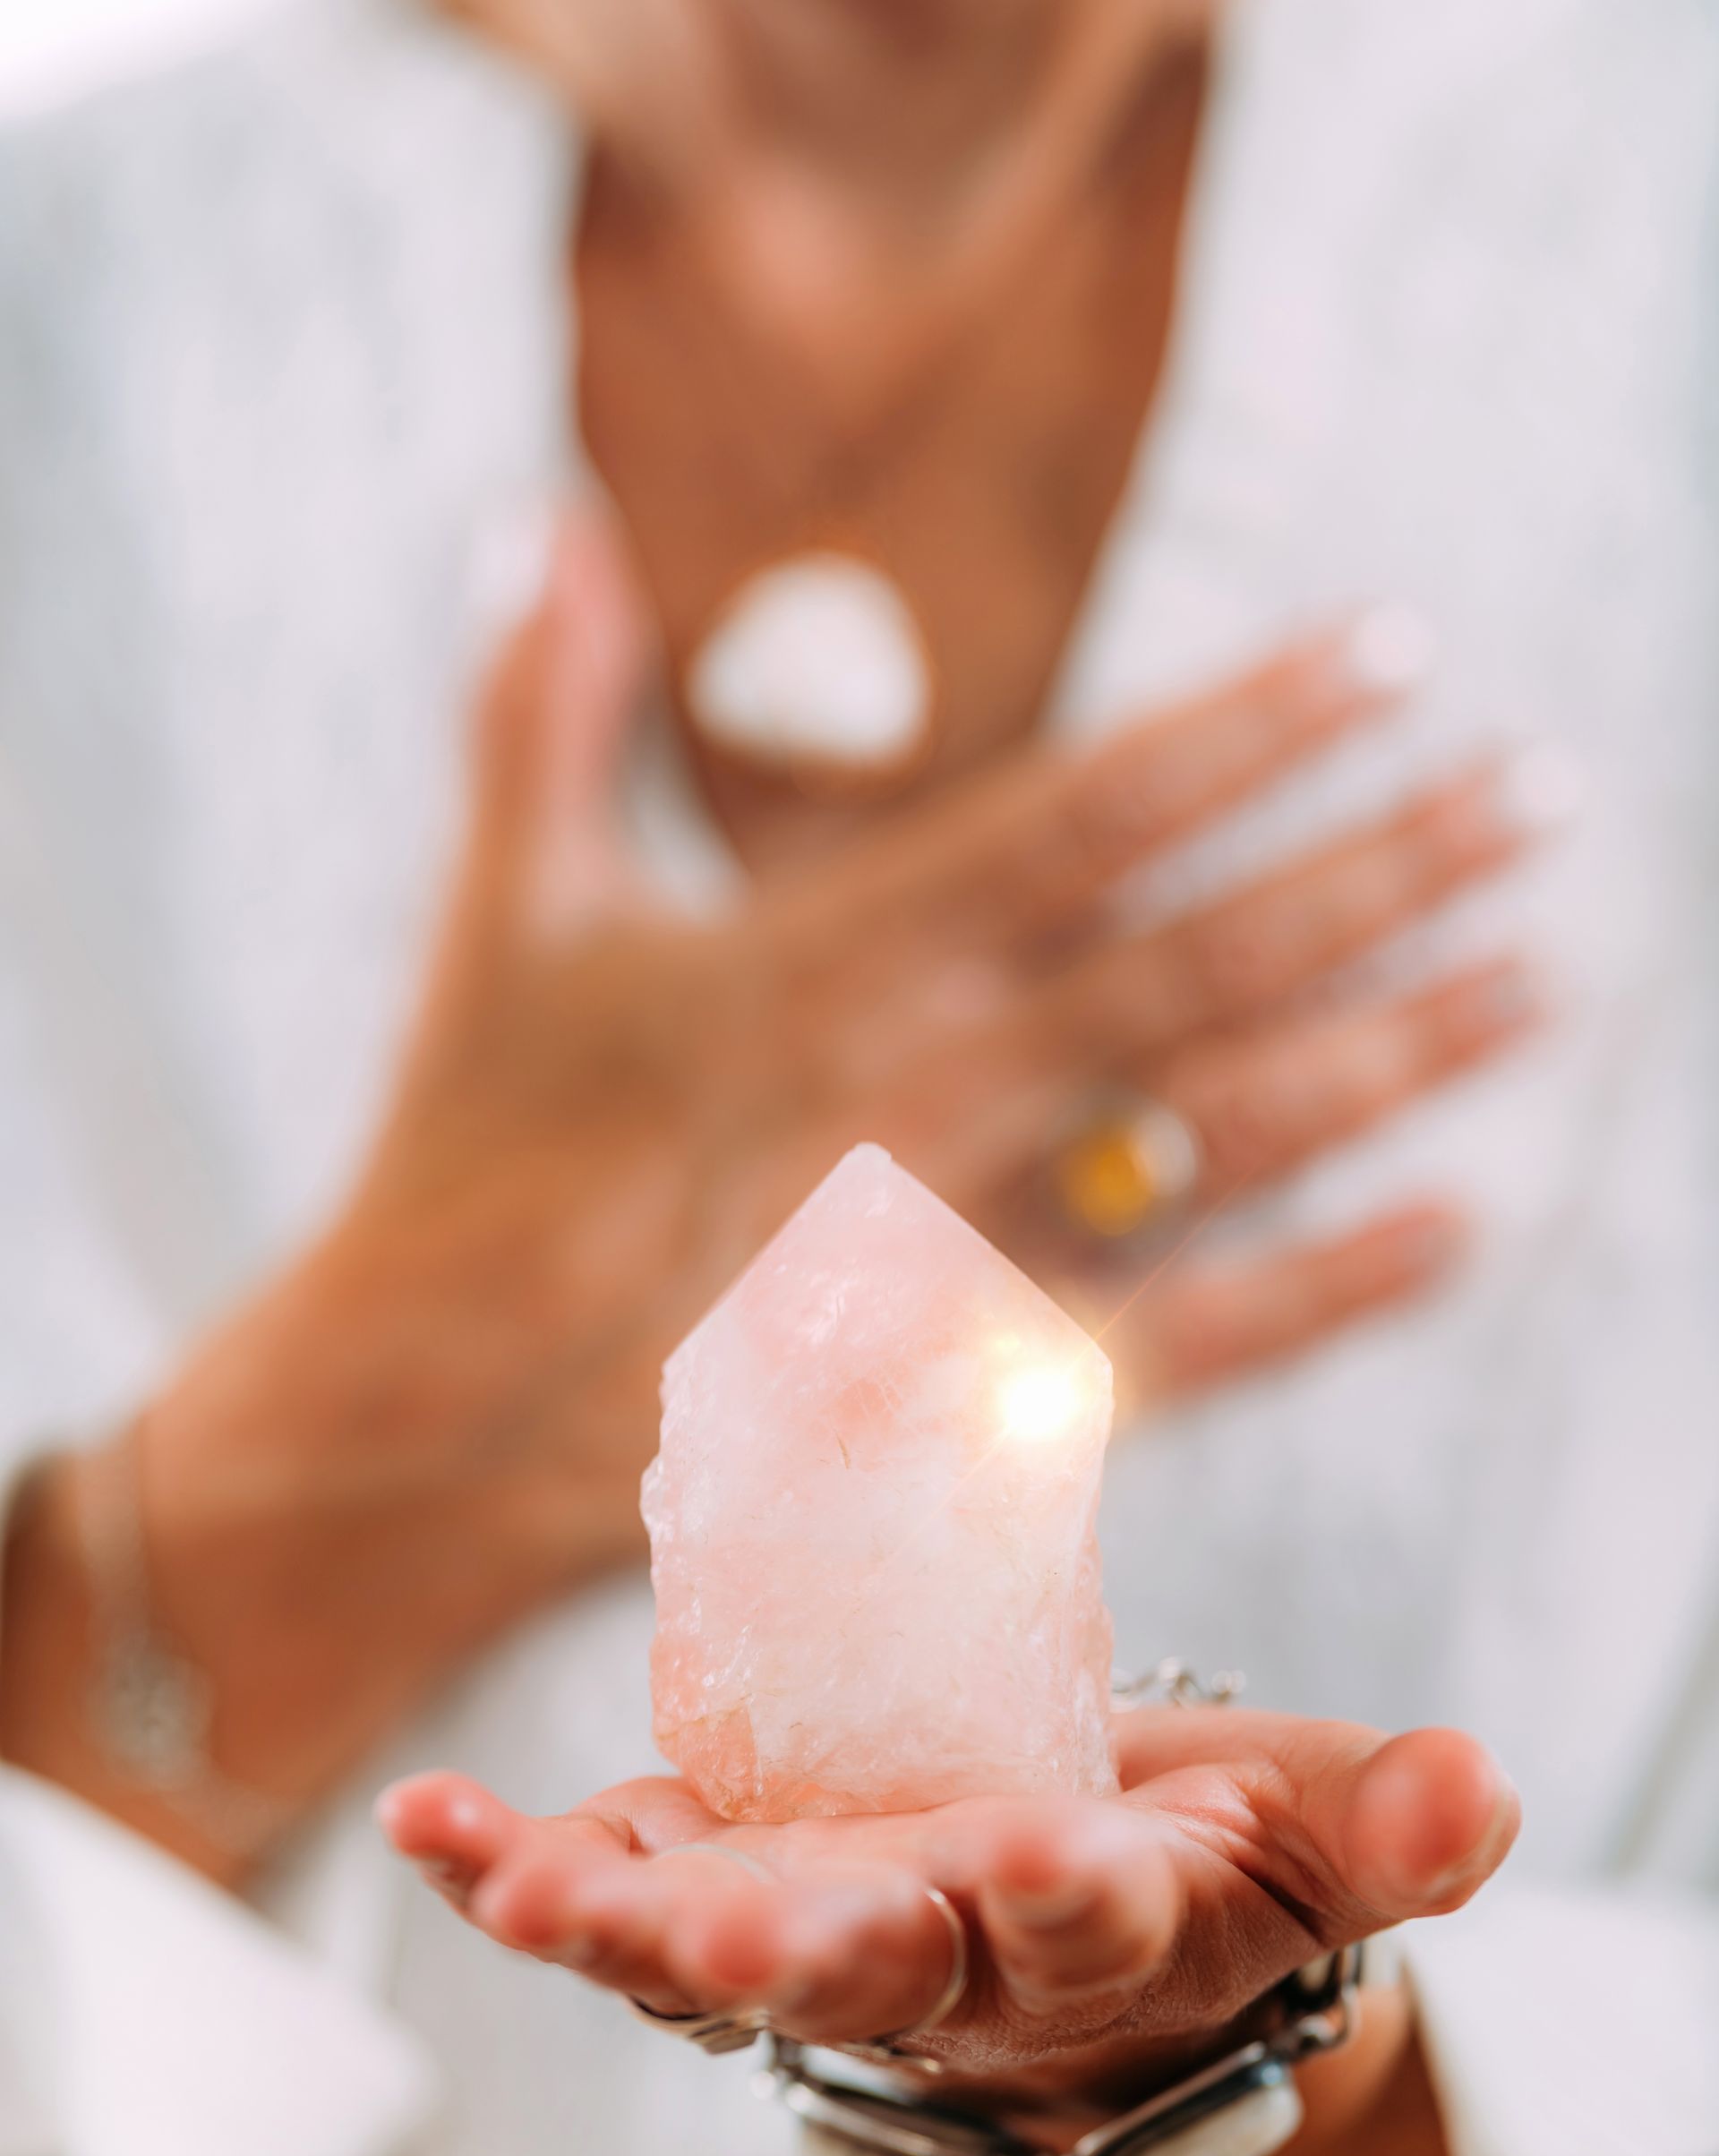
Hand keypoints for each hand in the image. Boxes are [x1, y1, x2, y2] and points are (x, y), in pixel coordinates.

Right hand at [115, 519, 1548, 1835]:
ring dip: (1397, 1048)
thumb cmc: (467, 1162)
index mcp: (831, 952)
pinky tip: (1455, 1230)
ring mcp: (968, 1238)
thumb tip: (540, 526)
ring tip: (1535, 979)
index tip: (1397, 654)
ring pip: (1225, 1127)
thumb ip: (547, 714)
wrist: (425, 1418)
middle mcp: (930, 1081)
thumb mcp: (511, 918)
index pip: (1090, 805)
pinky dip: (1333, 1288)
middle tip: (1538, 799)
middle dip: (1387, 866)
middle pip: (1206, 951)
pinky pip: (1194, 1335)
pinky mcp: (976, 1386)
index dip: (1255, 723)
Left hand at [379, 1703, 1517, 2120]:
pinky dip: (506, 1862)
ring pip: (703, 1952)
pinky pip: (599, 1881)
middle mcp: (934, 1952)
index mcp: (1091, 1928)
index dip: (1075, 1896)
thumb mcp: (1316, 1830)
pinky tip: (429, 1823)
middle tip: (743, 1936)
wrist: (1072, 1902)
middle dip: (809, 1951)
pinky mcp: (707, 1877)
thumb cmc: (1199, 1854)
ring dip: (614, 1927)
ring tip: (522, 1889)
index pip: (1087, 1926)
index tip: (1062, 1852)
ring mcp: (804, 1927)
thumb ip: (1394, 1824)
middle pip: (869, 1966)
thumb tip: (1482, 1794)